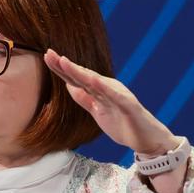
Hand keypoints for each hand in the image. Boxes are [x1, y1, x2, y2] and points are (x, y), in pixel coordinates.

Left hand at [43, 49, 178, 155]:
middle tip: (49, 53)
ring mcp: (118, 95)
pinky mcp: (128, 105)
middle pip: (83, 76)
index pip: (77, 78)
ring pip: (96, 82)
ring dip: (80, 72)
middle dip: (66, 65)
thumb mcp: (97, 112)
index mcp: (100, 90)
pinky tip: (93, 79)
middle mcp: (108, 88)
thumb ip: (84, 99)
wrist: (146, 139)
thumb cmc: (122, 124)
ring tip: (64, 62)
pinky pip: (115, 96)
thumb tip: (68, 86)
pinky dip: (104, 87)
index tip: (47, 56)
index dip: (62, 69)